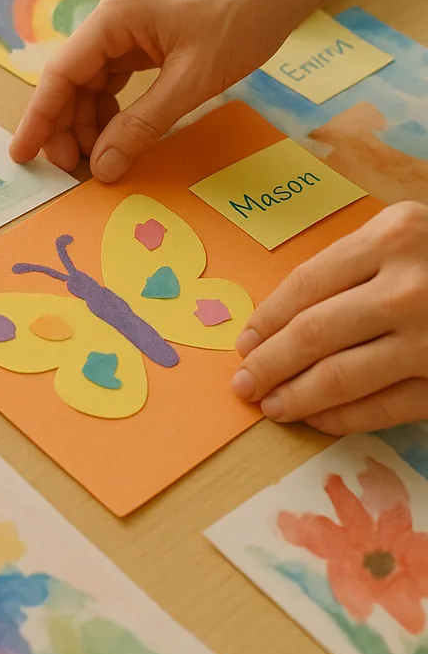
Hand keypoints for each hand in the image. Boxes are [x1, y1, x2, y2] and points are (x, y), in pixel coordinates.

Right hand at [8, 0, 313, 178]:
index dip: (39, 118)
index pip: (60, 74)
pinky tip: (118, 132)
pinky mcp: (145, 35)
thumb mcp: (192, 80)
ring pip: (91, 81)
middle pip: (71, 80)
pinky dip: (112, 107)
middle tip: (71, 170)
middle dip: (66, 126)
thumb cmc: (243, 18)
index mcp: (112, 18)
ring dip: (89, 120)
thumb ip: (142, 124)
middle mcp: (110, 17)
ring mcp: (127, 25)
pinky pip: (114, 76)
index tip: (23, 154)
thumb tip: (102, 166)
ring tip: (97, 158)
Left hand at [232, 201, 427, 433]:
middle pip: (315, 333)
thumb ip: (351, 264)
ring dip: (297, 396)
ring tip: (271, 406)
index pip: (305, 286)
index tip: (243, 343)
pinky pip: (386, 407)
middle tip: (244, 384)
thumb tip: (277, 320)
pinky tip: (318, 418)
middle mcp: (410, 288)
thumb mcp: (403, 235)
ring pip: (344, 376)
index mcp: (391, 238)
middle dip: (270, 364)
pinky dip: (343, 417)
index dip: (266, 320)